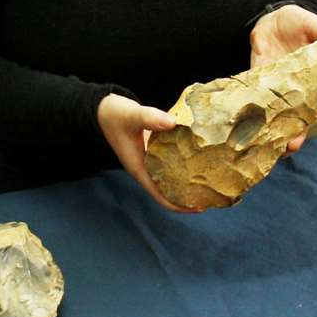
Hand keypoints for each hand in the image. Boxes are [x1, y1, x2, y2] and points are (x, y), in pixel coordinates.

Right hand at [97, 94, 200, 212]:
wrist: (104, 108)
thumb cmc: (114, 115)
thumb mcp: (131, 115)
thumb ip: (150, 117)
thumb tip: (174, 122)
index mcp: (138, 168)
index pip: (158, 195)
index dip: (177, 205)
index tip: (198, 207)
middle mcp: (144, 167)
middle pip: (167, 190)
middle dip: (187, 196)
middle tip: (211, 195)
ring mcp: (150, 160)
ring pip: (170, 177)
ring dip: (187, 181)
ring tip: (210, 180)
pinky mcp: (154, 150)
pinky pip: (171, 162)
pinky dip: (184, 163)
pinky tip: (199, 157)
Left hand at [249, 4, 316, 152]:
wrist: (271, 21)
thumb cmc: (297, 23)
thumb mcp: (311, 24)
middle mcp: (301, 92)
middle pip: (304, 120)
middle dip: (299, 133)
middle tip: (294, 144)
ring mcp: (280, 93)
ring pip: (281, 121)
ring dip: (278, 135)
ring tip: (275, 148)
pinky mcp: (260, 88)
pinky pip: (258, 107)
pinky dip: (255, 119)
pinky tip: (251, 132)